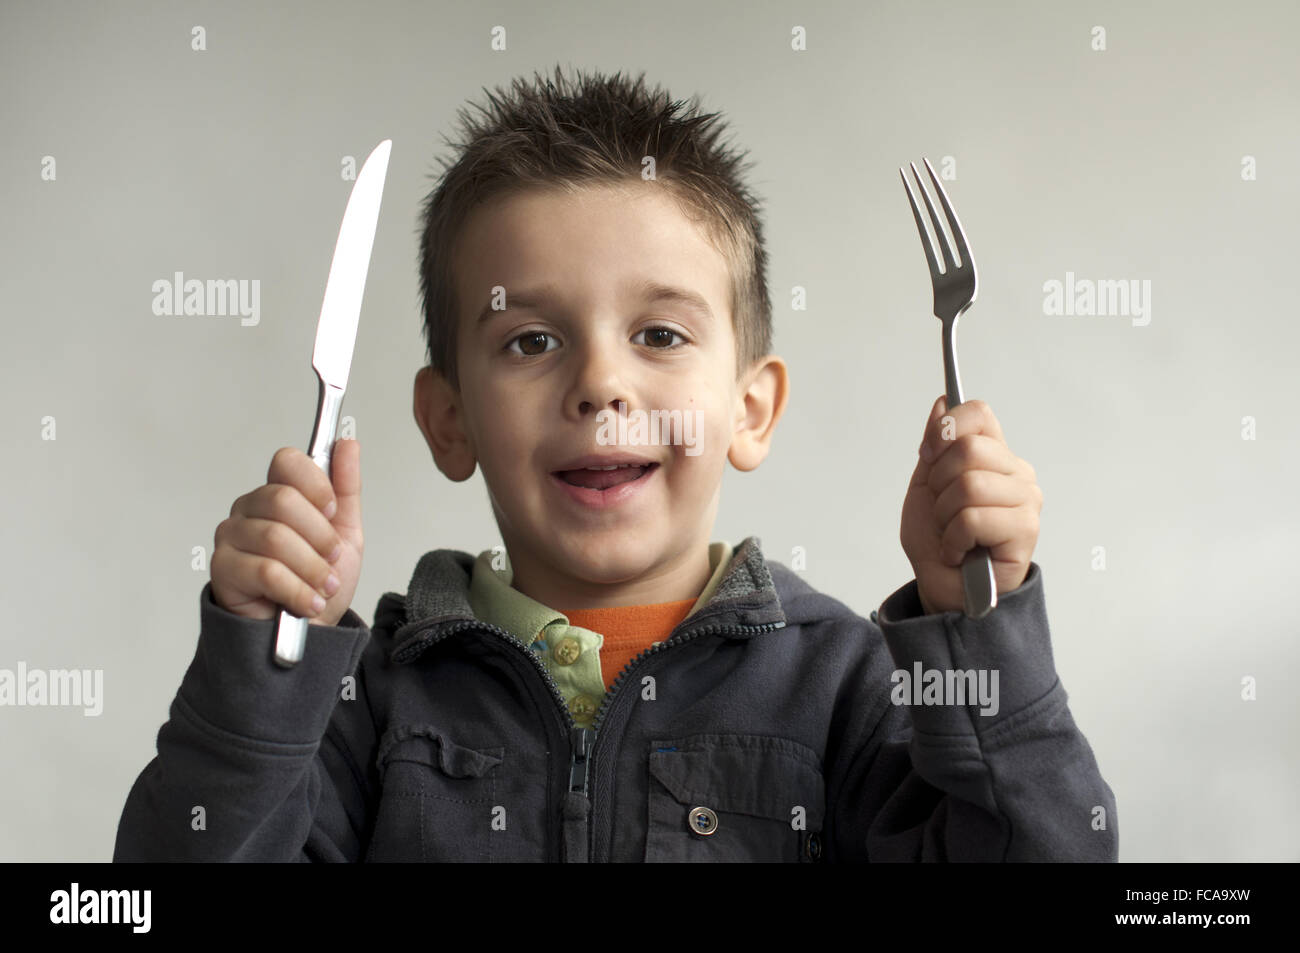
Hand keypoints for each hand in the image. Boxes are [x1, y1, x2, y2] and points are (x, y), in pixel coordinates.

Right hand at [210, 439, 363, 626]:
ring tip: (323, 587)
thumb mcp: (345, 533)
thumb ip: (346, 488)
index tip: (332, 512)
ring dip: (312, 568)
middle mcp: (249, 508)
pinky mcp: (222, 569)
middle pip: (282, 500)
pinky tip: (309, 603)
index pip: (287, 462)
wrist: (309, 632)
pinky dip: (297, 590)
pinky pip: (265, 571)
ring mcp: (231, 537)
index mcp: (278, 493)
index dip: (316, 485)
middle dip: (320, 536)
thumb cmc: (320, 581)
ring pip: (275, 538)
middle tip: (331, 560)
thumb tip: (348, 443)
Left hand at [900, 396, 1040, 615]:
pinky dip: (953, 539)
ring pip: (969, 485)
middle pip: (967, 449)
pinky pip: (973, 518)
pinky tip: (959, 550)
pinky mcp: (1025, 530)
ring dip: (945, 516)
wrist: (943, 587)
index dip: (945, 430)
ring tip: (952, 534)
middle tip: (942, 510)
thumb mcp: (926, 485)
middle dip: (938, 483)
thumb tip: (944, 402)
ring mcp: (1025, 500)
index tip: (929, 457)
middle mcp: (1016, 473)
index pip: (977, 413)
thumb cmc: (938, 540)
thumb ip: (936, 444)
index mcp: (994, 456)